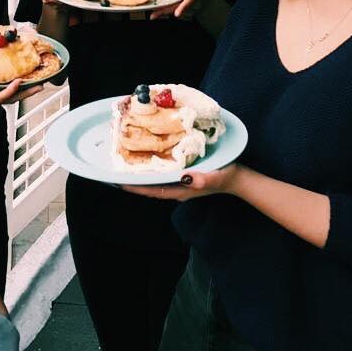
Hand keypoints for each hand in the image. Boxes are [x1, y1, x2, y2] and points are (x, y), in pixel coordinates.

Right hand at [0, 75, 42, 106]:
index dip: (10, 91)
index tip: (19, 80)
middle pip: (11, 99)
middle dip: (26, 93)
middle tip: (42, 85)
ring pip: (9, 96)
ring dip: (23, 91)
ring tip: (37, 82)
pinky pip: (4, 91)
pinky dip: (14, 87)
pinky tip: (20, 80)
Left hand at [120, 164, 240, 201]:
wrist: (237, 178)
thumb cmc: (225, 177)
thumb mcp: (215, 177)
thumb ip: (202, 180)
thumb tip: (186, 178)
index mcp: (180, 190)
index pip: (152, 191)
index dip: (135, 188)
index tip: (118, 183)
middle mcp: (176, 187)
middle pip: (150, 187)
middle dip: (133, 181)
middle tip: (115, 172)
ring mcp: (180, 182)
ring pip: (155, 180)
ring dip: (141, 175)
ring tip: (125, 165)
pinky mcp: (184, 175)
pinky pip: (164, 173)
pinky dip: (153, 168)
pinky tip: (148, 159)